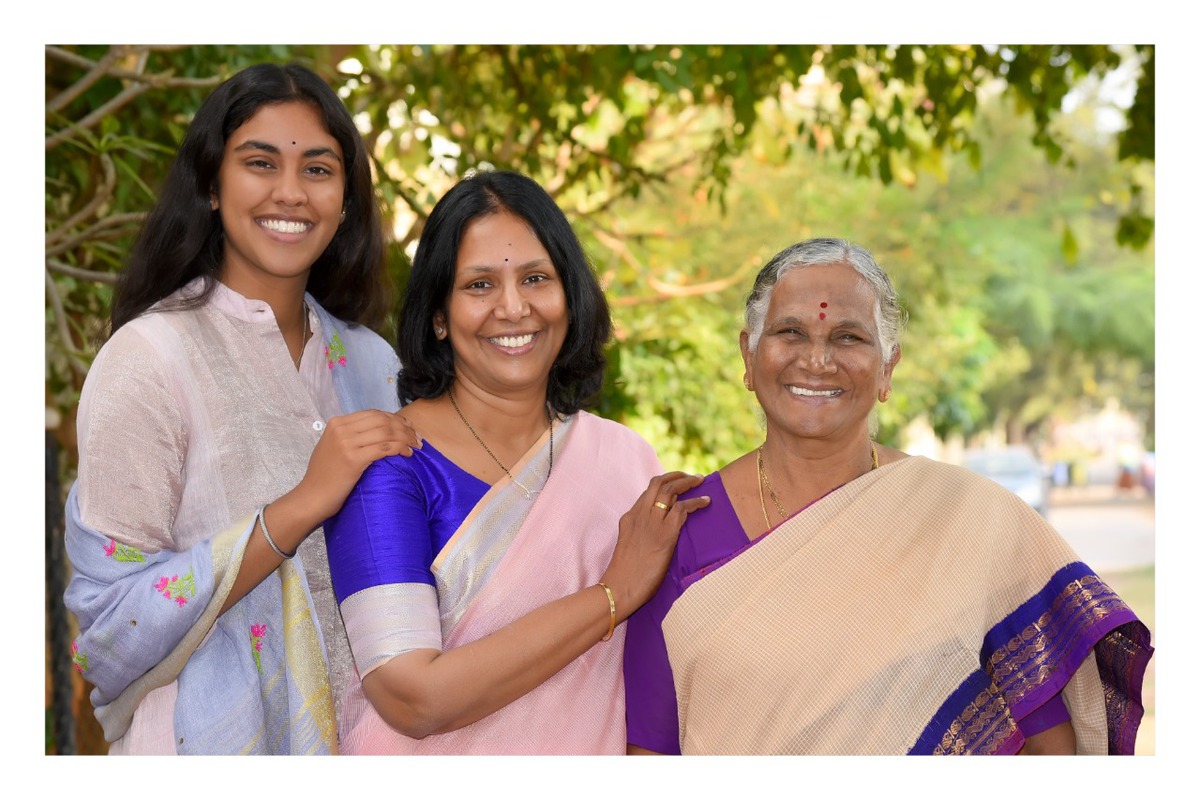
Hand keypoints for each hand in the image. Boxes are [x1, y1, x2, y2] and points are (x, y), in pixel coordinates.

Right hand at [293, 410, 421, 521]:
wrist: (312, 497)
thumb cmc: (325, 476)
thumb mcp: (334, 447)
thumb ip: (352, 435)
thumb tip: (380, 431)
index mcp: (337, 423)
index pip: (373, 414)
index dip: (394, 418)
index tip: (408, 427)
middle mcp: (341, 429)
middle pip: (382, 421)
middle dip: (404, 427)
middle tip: (417, 437)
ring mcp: (346, 443)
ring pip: (386, 433)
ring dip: (406, 438)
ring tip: (416, 446)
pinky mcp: (353, 459)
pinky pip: (385, 448)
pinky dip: (400, 448)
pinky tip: (408, 454)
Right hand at [600, 472, 709, 617]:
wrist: (619, 587)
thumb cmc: (625, 575)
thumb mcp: (630, 547)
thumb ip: (641, 536)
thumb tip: (657, 538)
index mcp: (629, 518)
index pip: (647, 492)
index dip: (664, 484)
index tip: (676, 484)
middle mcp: (639, 514)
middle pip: (658, 483)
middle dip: (676, 475)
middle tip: (691, 477)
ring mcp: (651, 522)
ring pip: (671, 490)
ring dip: (688, 482)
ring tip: (700, 481)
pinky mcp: (665, 533)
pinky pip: (683, 509)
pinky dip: (696, 502)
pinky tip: (706, 501)